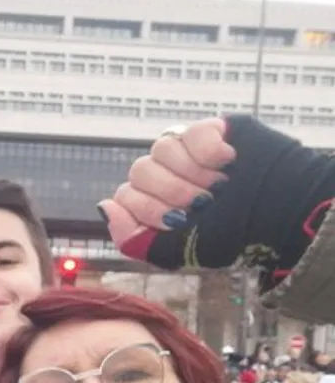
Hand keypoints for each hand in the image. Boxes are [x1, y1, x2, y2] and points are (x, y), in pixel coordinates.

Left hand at [98, 118, 236, 255]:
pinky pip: (190, 132)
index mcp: (155, 204)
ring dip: (191, 175)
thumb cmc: (227, 237)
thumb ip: (131, 238)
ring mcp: (187, 153)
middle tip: (202, 205)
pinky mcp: (212, 131)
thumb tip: (104, 205)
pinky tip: (227, 164)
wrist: (277, 216)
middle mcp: (166, 176)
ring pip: (160, 149)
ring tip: (218, 187)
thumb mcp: (173, 251)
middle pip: (138, 171)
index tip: (175, 222)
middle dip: (170, 194)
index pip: (123, 196)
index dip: (146, 209)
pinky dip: (208, 153)